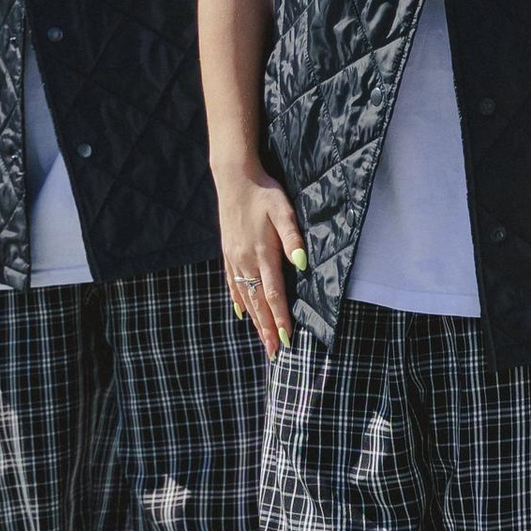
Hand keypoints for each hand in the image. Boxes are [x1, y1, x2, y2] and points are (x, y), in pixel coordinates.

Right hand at [217, 163, 306, 357]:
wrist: (234, 179)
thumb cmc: (264, 193)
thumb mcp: (283, 211)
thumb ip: (293, 237)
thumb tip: (302, 262)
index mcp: (262, 253)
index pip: (274, 293)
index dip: (280, 317)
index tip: (286, 338)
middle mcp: (246, 260)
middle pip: (258, 302)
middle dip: (267, 328)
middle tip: (275, 351)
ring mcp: (234, 258)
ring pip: (245, 297)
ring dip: (255, 320)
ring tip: (262, 340)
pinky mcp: (228, 253)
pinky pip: (232, 283)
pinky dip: (238, 301)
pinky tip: (242, 313)